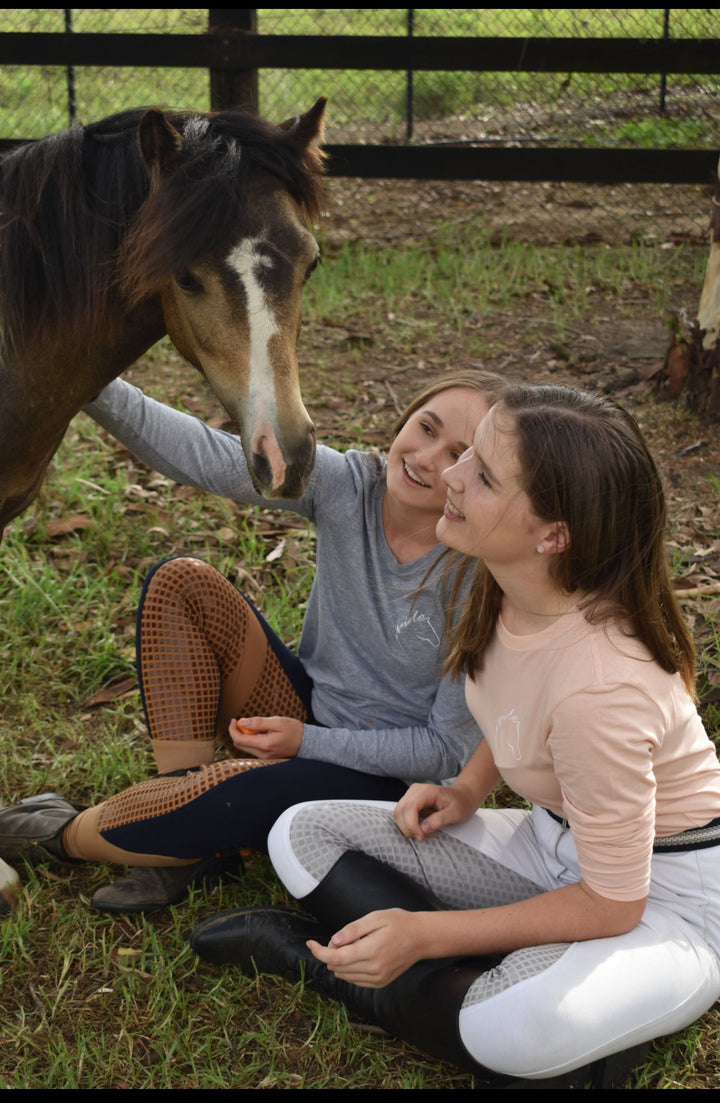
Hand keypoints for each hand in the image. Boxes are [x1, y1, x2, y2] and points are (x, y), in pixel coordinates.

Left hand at [228, 716, 303, 758]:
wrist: (306, 742)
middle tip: (242, 721)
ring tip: (256, 726)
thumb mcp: (277, 722)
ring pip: (246, 747)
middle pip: (240, 745)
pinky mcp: (266, 756)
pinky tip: (261, 733)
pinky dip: (252, 739)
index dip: (233, 729)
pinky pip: (253, 748)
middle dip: (237, 732)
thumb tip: (242, 723)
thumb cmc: (294, 731)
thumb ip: (259, 723)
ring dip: (245, 735)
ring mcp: (264, 757)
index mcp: (264, 745)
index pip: (239, 740)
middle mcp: (262, 754)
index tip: (234, 720)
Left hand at [307, 908, 425, 987]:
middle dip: (331, 952)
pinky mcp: (380, 983)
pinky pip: (355, 980)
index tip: (310, 943)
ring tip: (353, 944)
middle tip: (343, 937)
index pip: (336, 958)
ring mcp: (377, 979)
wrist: (421, 938)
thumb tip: (334, 941)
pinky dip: (349, 969)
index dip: (319, 952)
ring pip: (344, 975)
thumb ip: (353, 929)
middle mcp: (373, 970)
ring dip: (340, 962)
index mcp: (370, 951)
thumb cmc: (399, 923)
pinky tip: (358, 955)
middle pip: (337, 967)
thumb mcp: (375, 918)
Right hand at [393, 780, 476, 839]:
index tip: (421, 836)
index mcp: (426, 791)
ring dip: (409, 827)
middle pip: (400, 811)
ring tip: (426, 832)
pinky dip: (410, 825)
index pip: (409, 807)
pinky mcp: (411, 802)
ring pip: (399, 814)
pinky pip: (403, 815)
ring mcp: (411, 796)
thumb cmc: (461, 803)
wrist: (463, 797)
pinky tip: (423, 828)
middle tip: (424, 836)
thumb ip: (439, 820)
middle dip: (409, 828)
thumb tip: (423, 829)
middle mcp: (415, 791)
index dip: (411, 824)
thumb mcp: (455, 813)